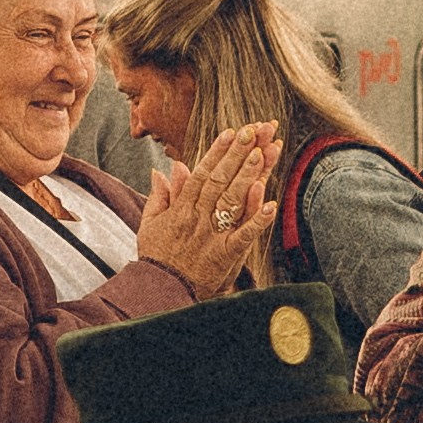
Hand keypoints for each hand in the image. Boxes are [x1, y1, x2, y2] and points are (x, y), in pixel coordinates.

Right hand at [137, 122, 278, 295]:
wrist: (160, 291)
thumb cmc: (157, 257)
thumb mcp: (151, 223)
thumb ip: (161, 196)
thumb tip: (163, 169)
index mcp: (182, 209)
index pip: (202, 174)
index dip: (217, 152)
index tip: (231, 132)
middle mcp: (198, 218)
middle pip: (220, 180)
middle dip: (237, 154)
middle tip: (254, 132)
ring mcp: (213, 235)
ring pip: (233, 200)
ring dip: (248, 176)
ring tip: (262, 153)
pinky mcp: (226, 255)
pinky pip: (244, 235)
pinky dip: (258, 220)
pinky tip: (271, 203)